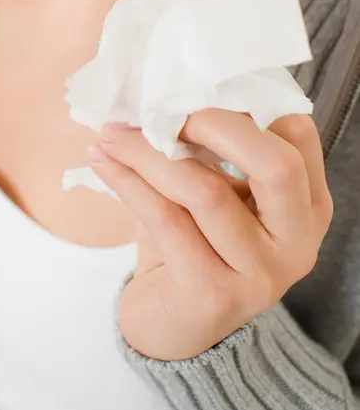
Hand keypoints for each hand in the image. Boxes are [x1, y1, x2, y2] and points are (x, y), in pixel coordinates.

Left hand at [89, 110, 332, 360]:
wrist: (173, 324)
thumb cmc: (194, 243)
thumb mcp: (217, 192)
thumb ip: (213, 149)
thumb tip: (166, 84)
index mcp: (307, 205)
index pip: (297, 134)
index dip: (245, 102)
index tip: (192, 87)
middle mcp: (297, 243)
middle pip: (274, 165)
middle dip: (211, 123)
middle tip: (158, 109)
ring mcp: (260, 275)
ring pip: (205, 192)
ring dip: (148, 152)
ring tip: (111, 134)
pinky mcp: (213, 295)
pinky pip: (166, 220)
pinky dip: (128, 181)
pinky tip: (103, 161)